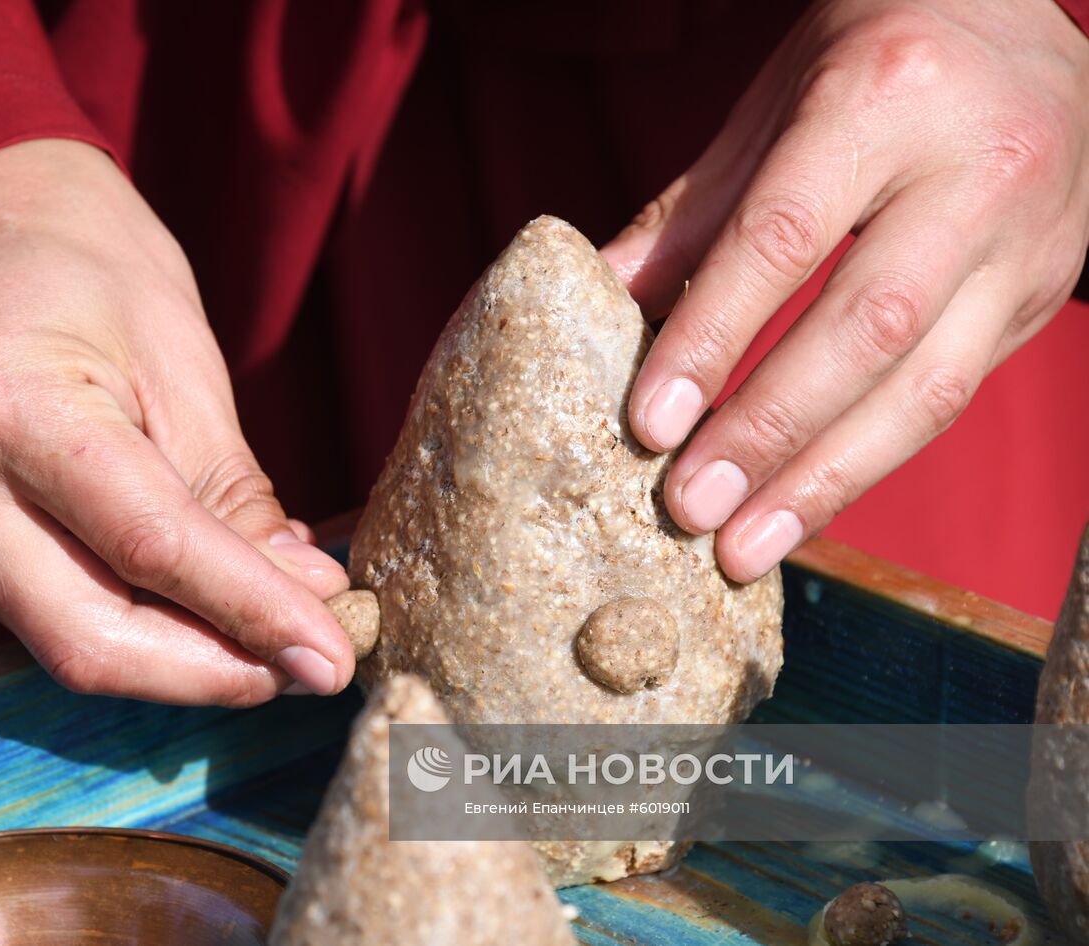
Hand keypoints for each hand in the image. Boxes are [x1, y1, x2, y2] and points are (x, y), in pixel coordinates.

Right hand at [0, 139, 354, 705]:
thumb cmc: (87, 267)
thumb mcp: (182, 363)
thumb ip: (234, 495)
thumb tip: (306, 600)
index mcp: (6, 405)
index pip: (151, 548)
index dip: (253, 616)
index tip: (335, 658)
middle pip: (92, 639)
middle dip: (214, 671)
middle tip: (309, 668)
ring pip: (67, 646)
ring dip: (182, 662)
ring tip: (271, 645)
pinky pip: (46, 619)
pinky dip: (137, 630)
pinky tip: (202, 618)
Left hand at [601, 0, 1088, 581]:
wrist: (1019, 22)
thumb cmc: (872, 56)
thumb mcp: (770, 106)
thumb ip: (690, 215)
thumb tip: (598, 302)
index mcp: (883, 98)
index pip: (783, 239)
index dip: (711, 339)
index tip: (650, 423)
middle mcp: (974, 167)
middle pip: (865, 328)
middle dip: (768, 432)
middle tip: (689, 508)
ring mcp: (1027, 237)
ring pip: (928, 385)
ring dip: (827, 480)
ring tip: (745, 546)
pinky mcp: (1044, 291)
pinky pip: (955, 394)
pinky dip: (873, 459)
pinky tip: (807, 503)